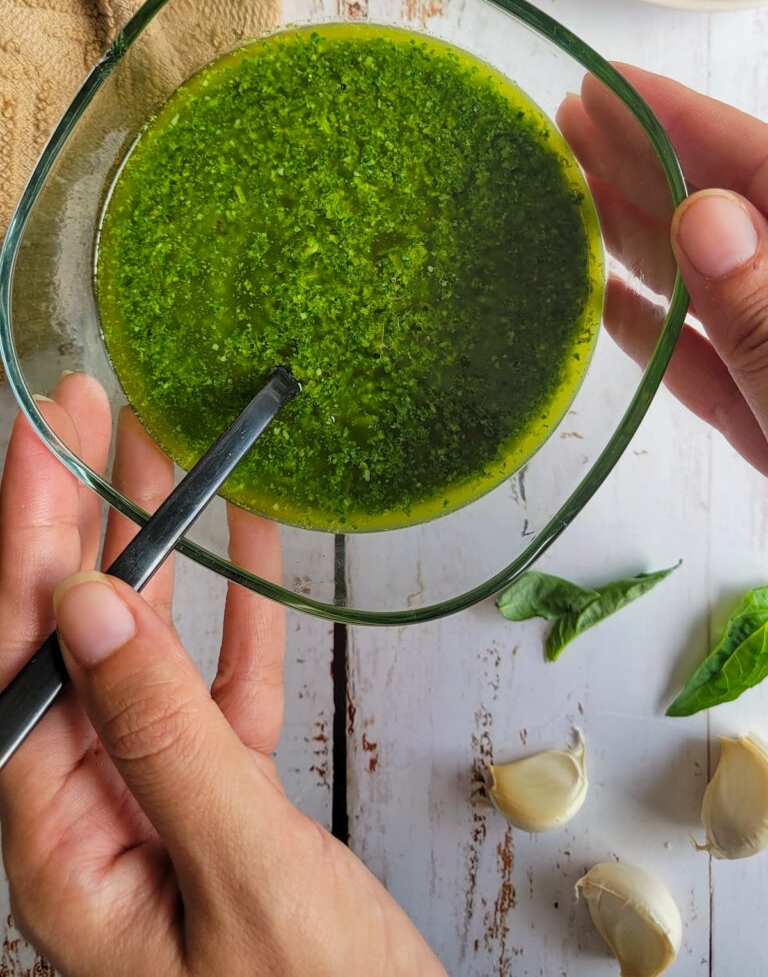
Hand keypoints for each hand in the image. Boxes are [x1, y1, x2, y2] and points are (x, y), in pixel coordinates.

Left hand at [0, 374, 444, 976]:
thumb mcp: (241, 880)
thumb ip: (161, 740)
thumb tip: (87, 609)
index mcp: (63, 848)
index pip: (22, 660)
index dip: (25, 537)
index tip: (43, 438)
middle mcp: (93, 818)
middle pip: (68, 639)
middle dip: (73, 518)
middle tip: (90, 410)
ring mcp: (157, 806)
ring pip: (141, 650)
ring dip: (152, 548)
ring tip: (163, 447)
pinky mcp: (221, 803)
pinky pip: (217, 687)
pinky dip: (234, 612)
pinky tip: (247, 544)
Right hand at [559, 64, 767, 473]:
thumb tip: (707, 211)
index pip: (766, 171)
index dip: (684, 122)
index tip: (610, 88)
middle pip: (729, 219)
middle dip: (647, 170)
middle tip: (564, 128)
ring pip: (710, 291)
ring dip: (637, 246)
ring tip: (563, 201)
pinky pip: (708, 369)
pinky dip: (657, 339)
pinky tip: (600, 306)